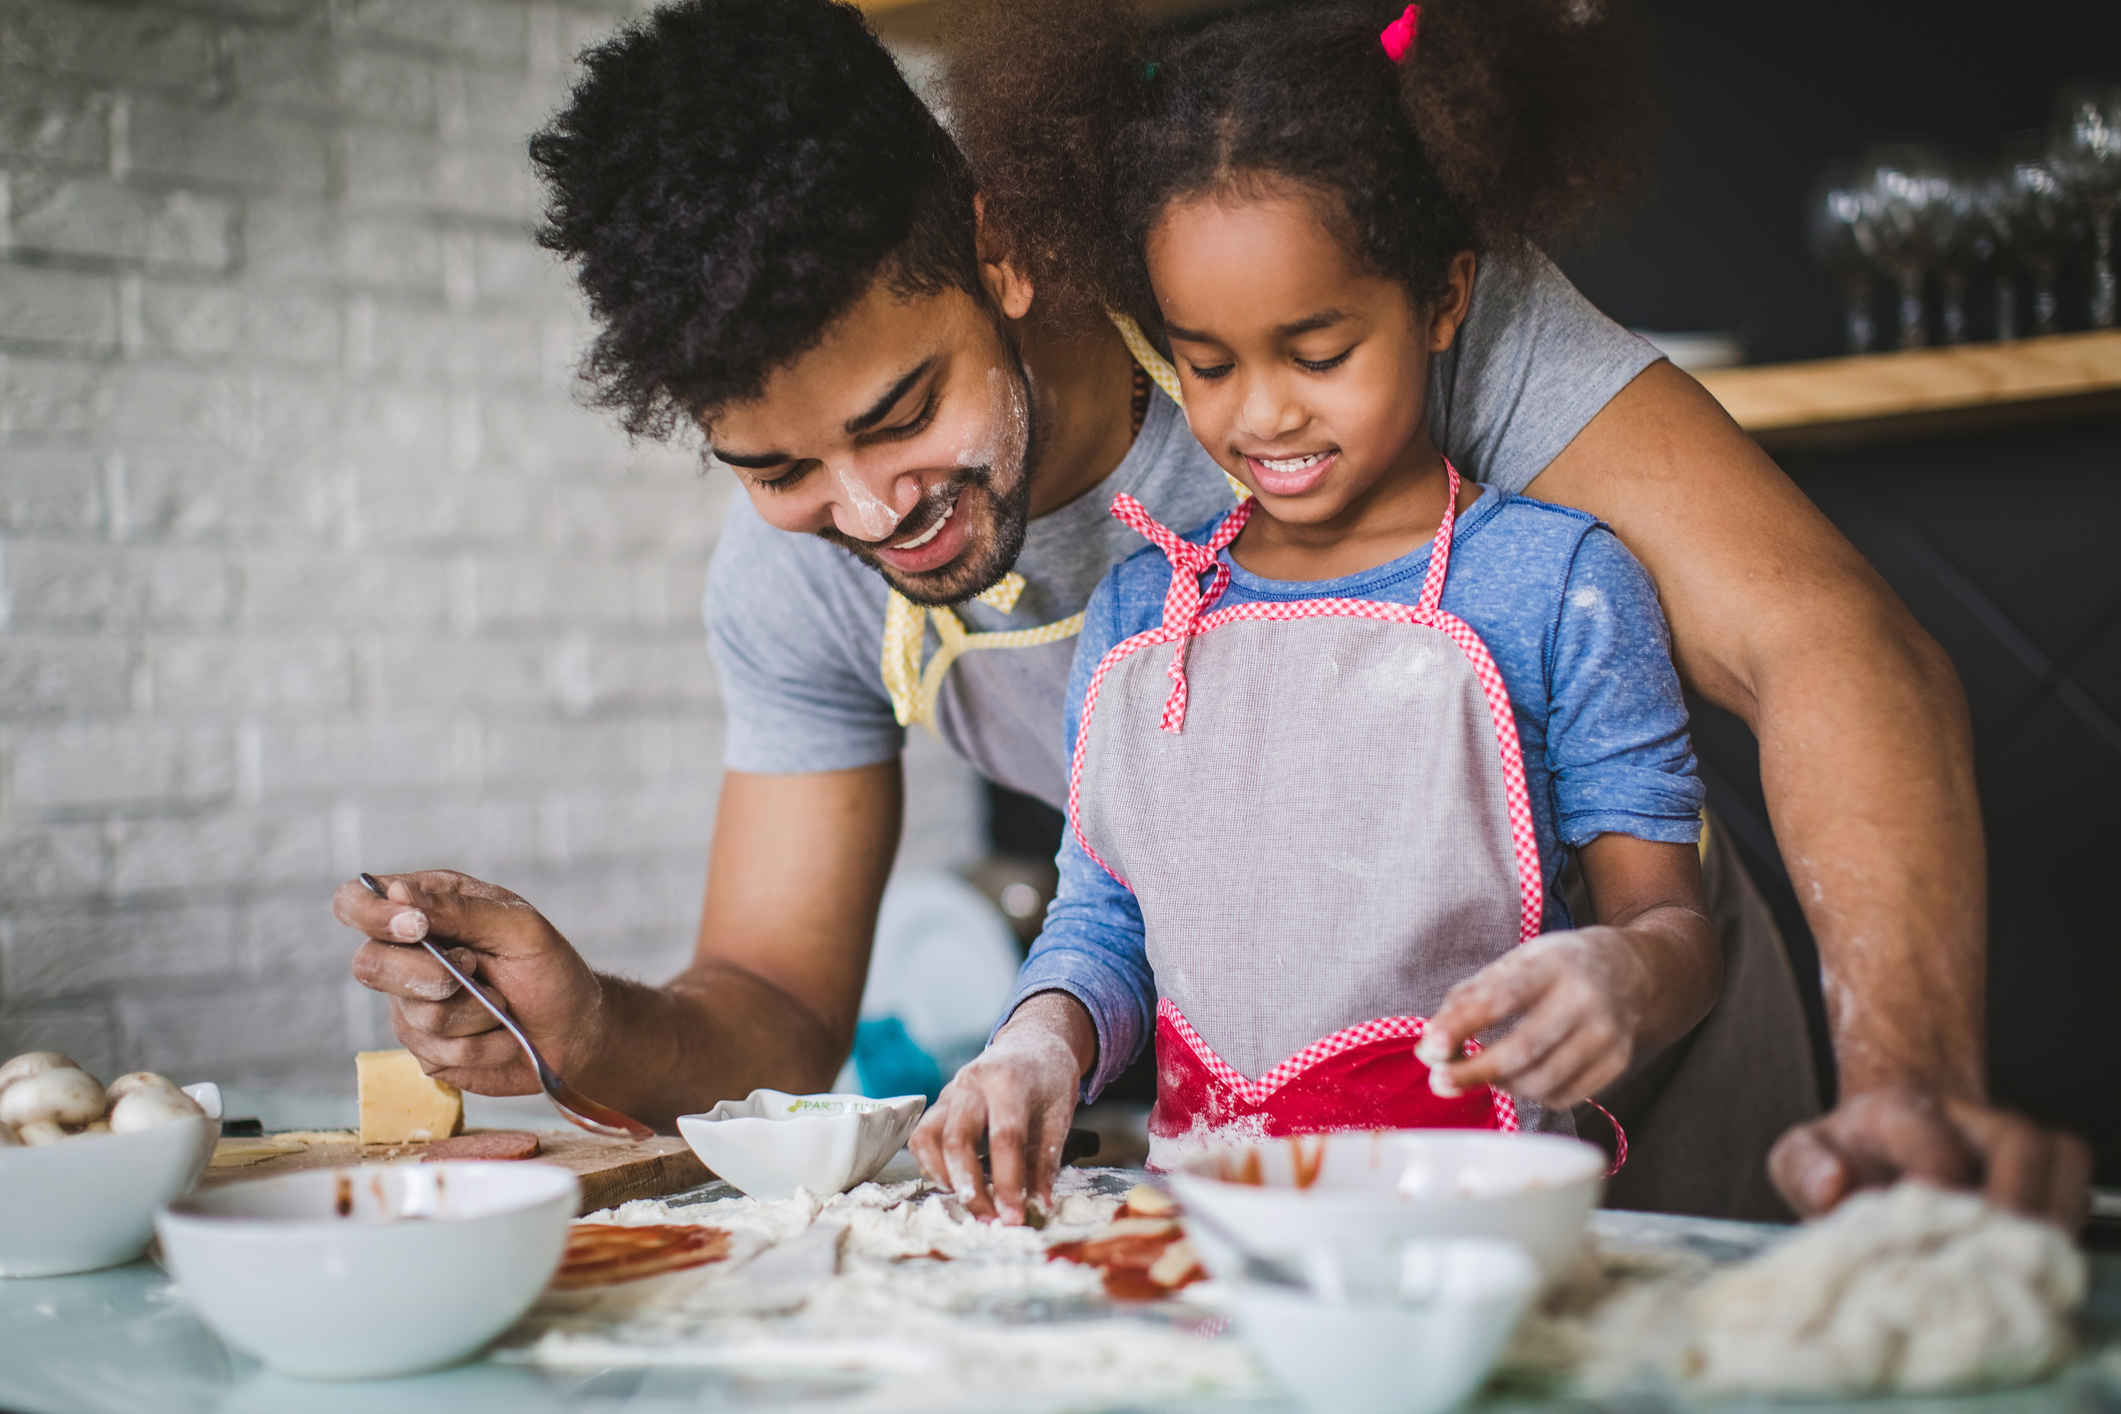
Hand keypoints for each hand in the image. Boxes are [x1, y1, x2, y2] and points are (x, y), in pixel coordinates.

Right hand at [334, 871, 606, 1096]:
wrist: (575, 1033)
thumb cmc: (551, 970)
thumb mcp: (520, 929)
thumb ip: (459, 910)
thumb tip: (395, 892)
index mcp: (427, 907)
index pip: (356, 901)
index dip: (372, 916)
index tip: (417, 930)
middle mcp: (408, 954)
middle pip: (369, 965)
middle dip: (433, 976)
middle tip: (477, 971)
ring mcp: (410, 1004)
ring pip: (414, 1016)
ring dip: (476, 1014)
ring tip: (505, 1005)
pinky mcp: (424, 1048)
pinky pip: (434, 1053)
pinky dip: (480, 1046)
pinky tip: (501, 1036)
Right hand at [908, 992, 1093, 1224]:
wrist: (1033, 1042)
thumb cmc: (1049, 1078)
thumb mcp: (1059, 1116)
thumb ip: (1046, 1162)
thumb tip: (1037, 1207)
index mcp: (1009, 1081)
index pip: (1005, 1138)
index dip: (1008, 1183)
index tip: (1015, 1217)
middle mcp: (972, 1083)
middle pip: (957, 1140)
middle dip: (970, 1189)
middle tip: (989, 1220)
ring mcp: (950, 1090)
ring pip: (928, 1138)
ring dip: (945, 1178)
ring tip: (971, 1202)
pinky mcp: (939, 1102)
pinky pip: (921, 1136)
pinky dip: (931, 1165)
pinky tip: (954, 1182)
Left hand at [1418, 927, 1662, 1108]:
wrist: (1630, 972)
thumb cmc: (1557, 967)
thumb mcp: (1516, 963)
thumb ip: (1470, 998)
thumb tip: (1428, 1046)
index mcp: (1553, 963)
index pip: (1503, 997)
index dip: (1464, 1024)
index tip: (1431, 1046)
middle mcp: (1585, 998)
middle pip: (1523, 1049)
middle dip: (1474, 1071)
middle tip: (1438, 1082)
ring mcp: (1606, 1034)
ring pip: (1542, 1080)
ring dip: (1500, 1084)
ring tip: (1482, 1073)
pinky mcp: (1617, 1063)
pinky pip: (1563, 1096)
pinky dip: (1532, 1094)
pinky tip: (1520, 1078)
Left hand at [1769, 1085, 2092, 1229]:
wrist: (1887, 1129)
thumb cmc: (1846, 1153)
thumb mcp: (1801, 1153)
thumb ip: (1802, 1168)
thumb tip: (1833, 1187)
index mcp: (1899, 1111)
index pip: (1937, 1148)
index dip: (1942, 1194)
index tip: (1928, 1237)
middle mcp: (1965, 1115)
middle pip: (2019, 1144)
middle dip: (2013, 1206)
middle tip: (1990, 1259)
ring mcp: (2008, 1134)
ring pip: (2059, 1157)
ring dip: (2049, 1216)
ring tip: (2020, 1266)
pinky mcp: (2040, 1161)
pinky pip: (2075, 1182)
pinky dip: (2064, 1220)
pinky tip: (2032, 1258)